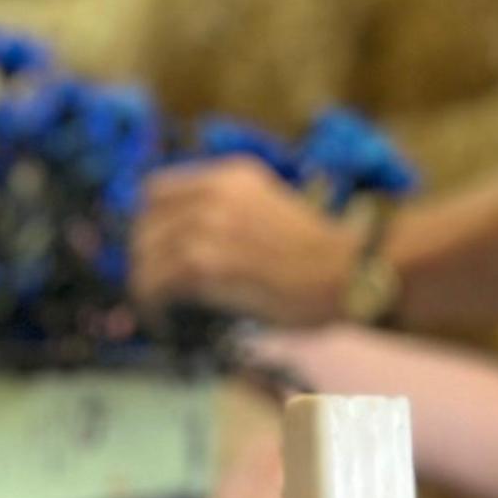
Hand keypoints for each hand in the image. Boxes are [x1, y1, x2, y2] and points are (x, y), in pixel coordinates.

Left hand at [129, 159, 361, 325]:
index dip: (149, 225)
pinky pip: (154, 284)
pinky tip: (165, 321)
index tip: (154, 251)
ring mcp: (207, 227)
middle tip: (154, 289)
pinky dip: (153, 306)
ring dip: (146, 289)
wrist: (353, 273)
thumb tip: (181, 240)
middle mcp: (214, 194)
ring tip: (159, 310)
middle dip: (145, 260)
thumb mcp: (270, 209)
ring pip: (144, 256)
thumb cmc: (320, 255)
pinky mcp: (206, 264)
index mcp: (230, 177)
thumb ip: (227, 213)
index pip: (155, 191)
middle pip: (144, 225)